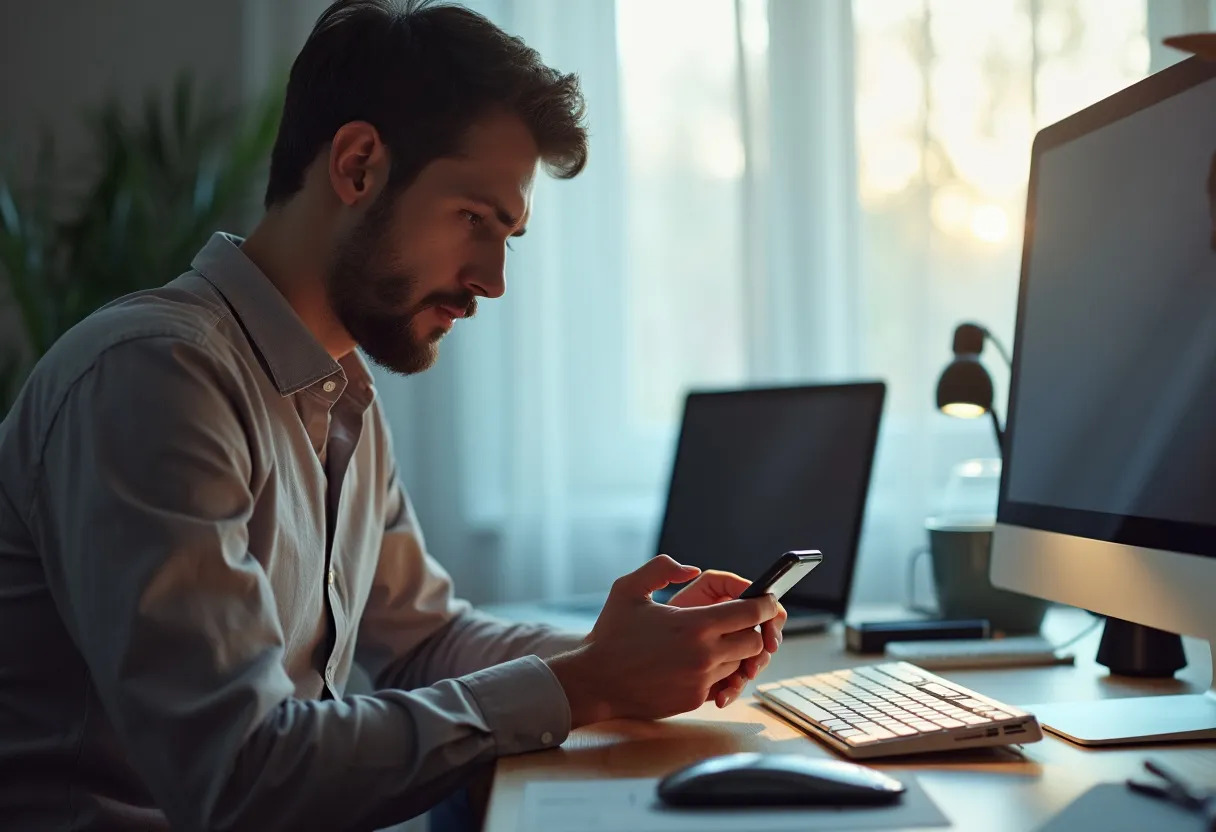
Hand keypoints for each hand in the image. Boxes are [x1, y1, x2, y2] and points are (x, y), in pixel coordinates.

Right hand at [547, 556, 779, 726]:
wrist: (594, 681)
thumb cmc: (610, 634)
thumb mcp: (628, 588)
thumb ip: (662, 568)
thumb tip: (692, 568)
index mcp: (695, 625)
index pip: (750, 613)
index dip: (764, 605)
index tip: (766, 600)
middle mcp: (704, 655)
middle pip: (754, 642)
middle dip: (751, 631)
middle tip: (737, 622)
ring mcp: (701, 681)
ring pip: (740, 665)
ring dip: (734, 653)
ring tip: (712, 642)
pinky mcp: (694, 700)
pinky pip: (720, 684)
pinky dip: (716, 673)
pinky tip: (695, 662)